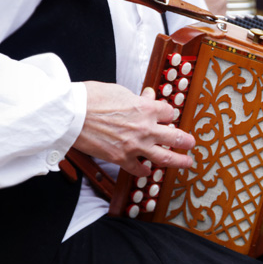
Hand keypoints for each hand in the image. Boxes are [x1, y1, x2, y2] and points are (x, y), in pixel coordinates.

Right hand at [73, 81, 194, 176]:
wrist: (71, 114)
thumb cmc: (91, 98)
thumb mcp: (119, 91)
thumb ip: (137, 98)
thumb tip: (147, 96)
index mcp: (146, 108)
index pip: (169, 113)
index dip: (168, 115)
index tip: (168, 117)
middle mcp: (145, 128)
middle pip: (175, 137)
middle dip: (186, 141)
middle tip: (191, 143)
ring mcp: (135, 146)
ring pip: (165, 157)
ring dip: (179, 161)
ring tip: (187, 163)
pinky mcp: (121, 159)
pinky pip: (139, 169)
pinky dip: (144, 171)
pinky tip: (147, 171)